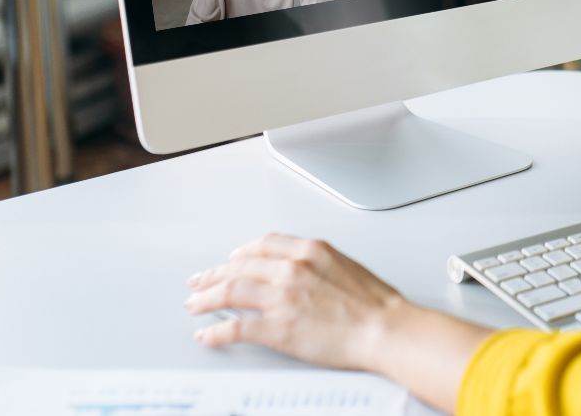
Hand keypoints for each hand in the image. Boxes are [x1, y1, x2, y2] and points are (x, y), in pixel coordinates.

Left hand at [185, 234, 405, 371]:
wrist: (385, 328)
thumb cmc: (375, 304)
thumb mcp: (346, 266)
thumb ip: (317, 263)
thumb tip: (301, 270)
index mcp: (309, 251)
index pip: (262, 244)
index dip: (240, 252)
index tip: (231, 259)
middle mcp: (291, 269)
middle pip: (239, 267)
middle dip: (213, 274)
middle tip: (200, 282)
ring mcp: (282, 298)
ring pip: (229, 292)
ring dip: (206, 299)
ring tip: (194, 305)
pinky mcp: (277, 328)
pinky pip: (235, 328)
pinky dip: (216, 332)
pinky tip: (207, 335)